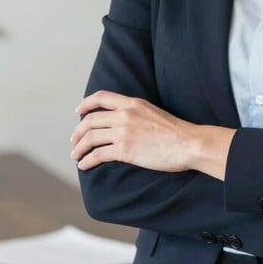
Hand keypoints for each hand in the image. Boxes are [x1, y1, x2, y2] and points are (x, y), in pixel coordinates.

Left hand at [71, 90, 195, 171]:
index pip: (101, 97)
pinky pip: (98, 154)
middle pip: (91, 120)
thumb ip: (136, 113)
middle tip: (75, 140)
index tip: (79, 111)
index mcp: (133, 103)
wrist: (187, 143)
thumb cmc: (175, 131)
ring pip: (91, 137)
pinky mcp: (125, 150)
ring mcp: (124, 132)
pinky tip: (85, 165)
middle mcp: (125, 115)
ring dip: (79, 148)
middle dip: (79, 131)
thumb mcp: (153, 112)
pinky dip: (87, 161)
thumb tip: (122, 121)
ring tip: (76, 155)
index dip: (86, 104)